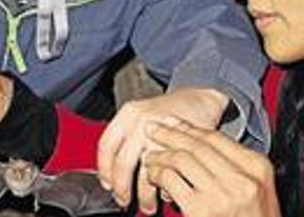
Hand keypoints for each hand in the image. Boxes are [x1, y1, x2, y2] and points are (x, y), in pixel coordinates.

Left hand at [96, 87, 228, 212]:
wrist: (199, 98)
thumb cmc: (167, 112)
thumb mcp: (140, 116)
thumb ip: (126, 139)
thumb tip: (112, 173)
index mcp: (128, 114)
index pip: (106, 146)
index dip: (104, 170)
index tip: (107, 185)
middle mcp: (141, 121)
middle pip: (122, 163)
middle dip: (122, 188)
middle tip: (124, 201)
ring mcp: (161, 132)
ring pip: (145, 171)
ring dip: (145, 195)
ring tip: (147, 205)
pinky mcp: (180, 142)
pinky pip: (169, 172)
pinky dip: (166, 188)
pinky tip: (165, 193)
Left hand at [143, 120, 279, 216]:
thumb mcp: (259, 192)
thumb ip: (238, 169)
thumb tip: (202, 149)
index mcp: (258, 168)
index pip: (218, 138)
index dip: (191, 128)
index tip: (174, 122)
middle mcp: (242, 179)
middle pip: (198, 145)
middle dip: (171, 134)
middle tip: (153, 128)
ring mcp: (222, 194)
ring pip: (182, 159)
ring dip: (160, 154)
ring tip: (150, 155)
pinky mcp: (201, 210)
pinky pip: (172, 180)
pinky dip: (158, 174)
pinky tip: (153, 174)